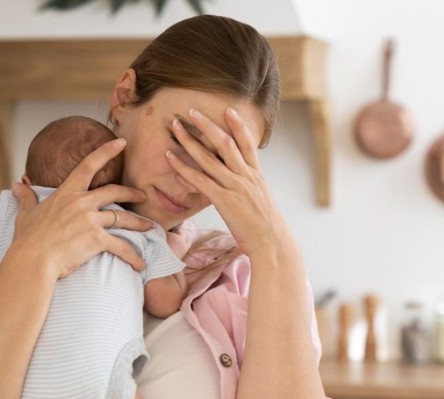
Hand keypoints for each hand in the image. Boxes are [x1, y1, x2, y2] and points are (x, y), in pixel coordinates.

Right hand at [6, 139, 151, 279]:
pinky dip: (133, 256)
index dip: (106, 151)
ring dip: (139, 223)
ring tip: (150, 227)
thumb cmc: (27, 240)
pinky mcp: (97, 239)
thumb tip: (16, 186)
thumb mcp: (26, 214)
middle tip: (143, 196)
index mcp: (66, 193)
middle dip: (132, 193)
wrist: (32, 260)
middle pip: (114, 192)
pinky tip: (140, 263)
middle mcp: (81, 203)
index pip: (88, 165)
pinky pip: (122, 247)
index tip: (122, 142)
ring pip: (123, 218)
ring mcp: (90, 220)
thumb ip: (26, 198)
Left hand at [165, 108, 294, 258]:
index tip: (228, 110)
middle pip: (225, 143)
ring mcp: (235, 187)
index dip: (238, 125)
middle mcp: (246, 177)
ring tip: (176, 126)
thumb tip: (239, 184)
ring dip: (190, 140)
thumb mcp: (260, 202)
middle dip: (207, 125)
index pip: (248, 144)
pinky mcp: (224, 201)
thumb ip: (248, 188)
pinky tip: (171, 158)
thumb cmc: (266, 228)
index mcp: (256, 176)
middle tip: (191, 111)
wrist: (272, 244)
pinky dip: (184, 167)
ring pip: (210, 158)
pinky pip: (200, 180)